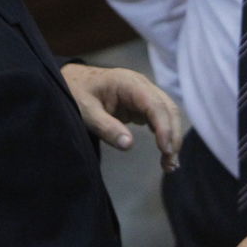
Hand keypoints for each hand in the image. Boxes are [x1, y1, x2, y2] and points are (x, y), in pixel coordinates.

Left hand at [59, 63, 182, 170]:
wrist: (73, 81)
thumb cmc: (77, 93)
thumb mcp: (86, 111)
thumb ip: (106, 127)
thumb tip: (128, 144)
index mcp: (128, 82)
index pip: (154, 104)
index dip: (164, 127)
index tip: (165, 150)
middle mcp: (141, 85)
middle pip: (167, 108)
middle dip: (173, 136)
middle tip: (170, 164)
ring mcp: (144, 93)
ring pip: (167, 113)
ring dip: (172, 137)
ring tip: (169, 164)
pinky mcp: (142, 104)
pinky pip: (160, 118)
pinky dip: (165, 134)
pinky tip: (164, 152)